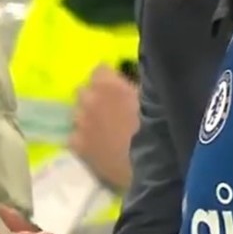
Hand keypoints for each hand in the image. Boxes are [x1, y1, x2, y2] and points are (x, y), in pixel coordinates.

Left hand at [69, 65, 140, 191]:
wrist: (152, 162)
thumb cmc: (158, 127)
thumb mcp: (150, 99)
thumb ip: (133, 88)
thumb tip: (129, 87)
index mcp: (108, 84)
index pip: (99, 71)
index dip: (108, 81)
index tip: (116, 90)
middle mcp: (89, 98)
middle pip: (83, 91)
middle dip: (94, 99)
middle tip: (108, 112)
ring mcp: (80, 122)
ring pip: (76, 114)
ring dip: (86, 119)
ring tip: (101, 132)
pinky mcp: (77, 145)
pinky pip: (74, 138)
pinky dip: (82, 141)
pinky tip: (95, 149)